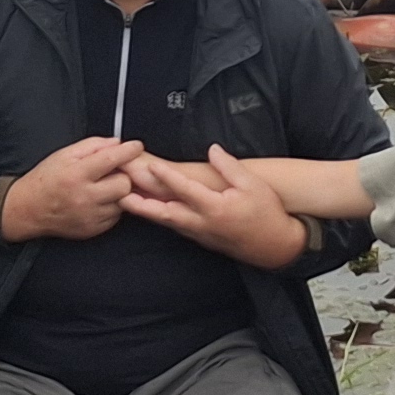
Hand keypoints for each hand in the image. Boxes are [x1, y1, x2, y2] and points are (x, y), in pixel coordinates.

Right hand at [1, 135, 145, 240]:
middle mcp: (85, 197)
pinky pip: (115, 216)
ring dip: (118, 192)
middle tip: (114, 171)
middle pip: (124, 184)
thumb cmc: (46, 179)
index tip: (136, 146)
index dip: (128, 151)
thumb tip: (117, 143)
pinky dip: (112, 206)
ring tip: (104, 186)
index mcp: (76, 174)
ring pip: (123, 202)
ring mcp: (90, 216)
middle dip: (123, 175)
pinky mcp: (93, 229)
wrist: (29, 209)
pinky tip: (99, 200)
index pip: (111, 160)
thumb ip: (92, 145)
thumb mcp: (64, 154)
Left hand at [123, 144, 309, 267]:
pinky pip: (174, 227)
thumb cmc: (266, 213)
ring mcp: (200, 233)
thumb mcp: (253, 185)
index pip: (185, 190)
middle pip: (165, 213)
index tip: (149, 165)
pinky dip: (159, 218)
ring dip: (146, 212)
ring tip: (125, 202)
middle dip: (141, 204)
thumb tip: (212, 149)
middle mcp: (203, 223)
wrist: (275, 245)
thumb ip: (229, 167)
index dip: (166, 177)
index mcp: (215, 208)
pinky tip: (148, 211)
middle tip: (119, 195)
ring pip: (167, 222)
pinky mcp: (200, 239)